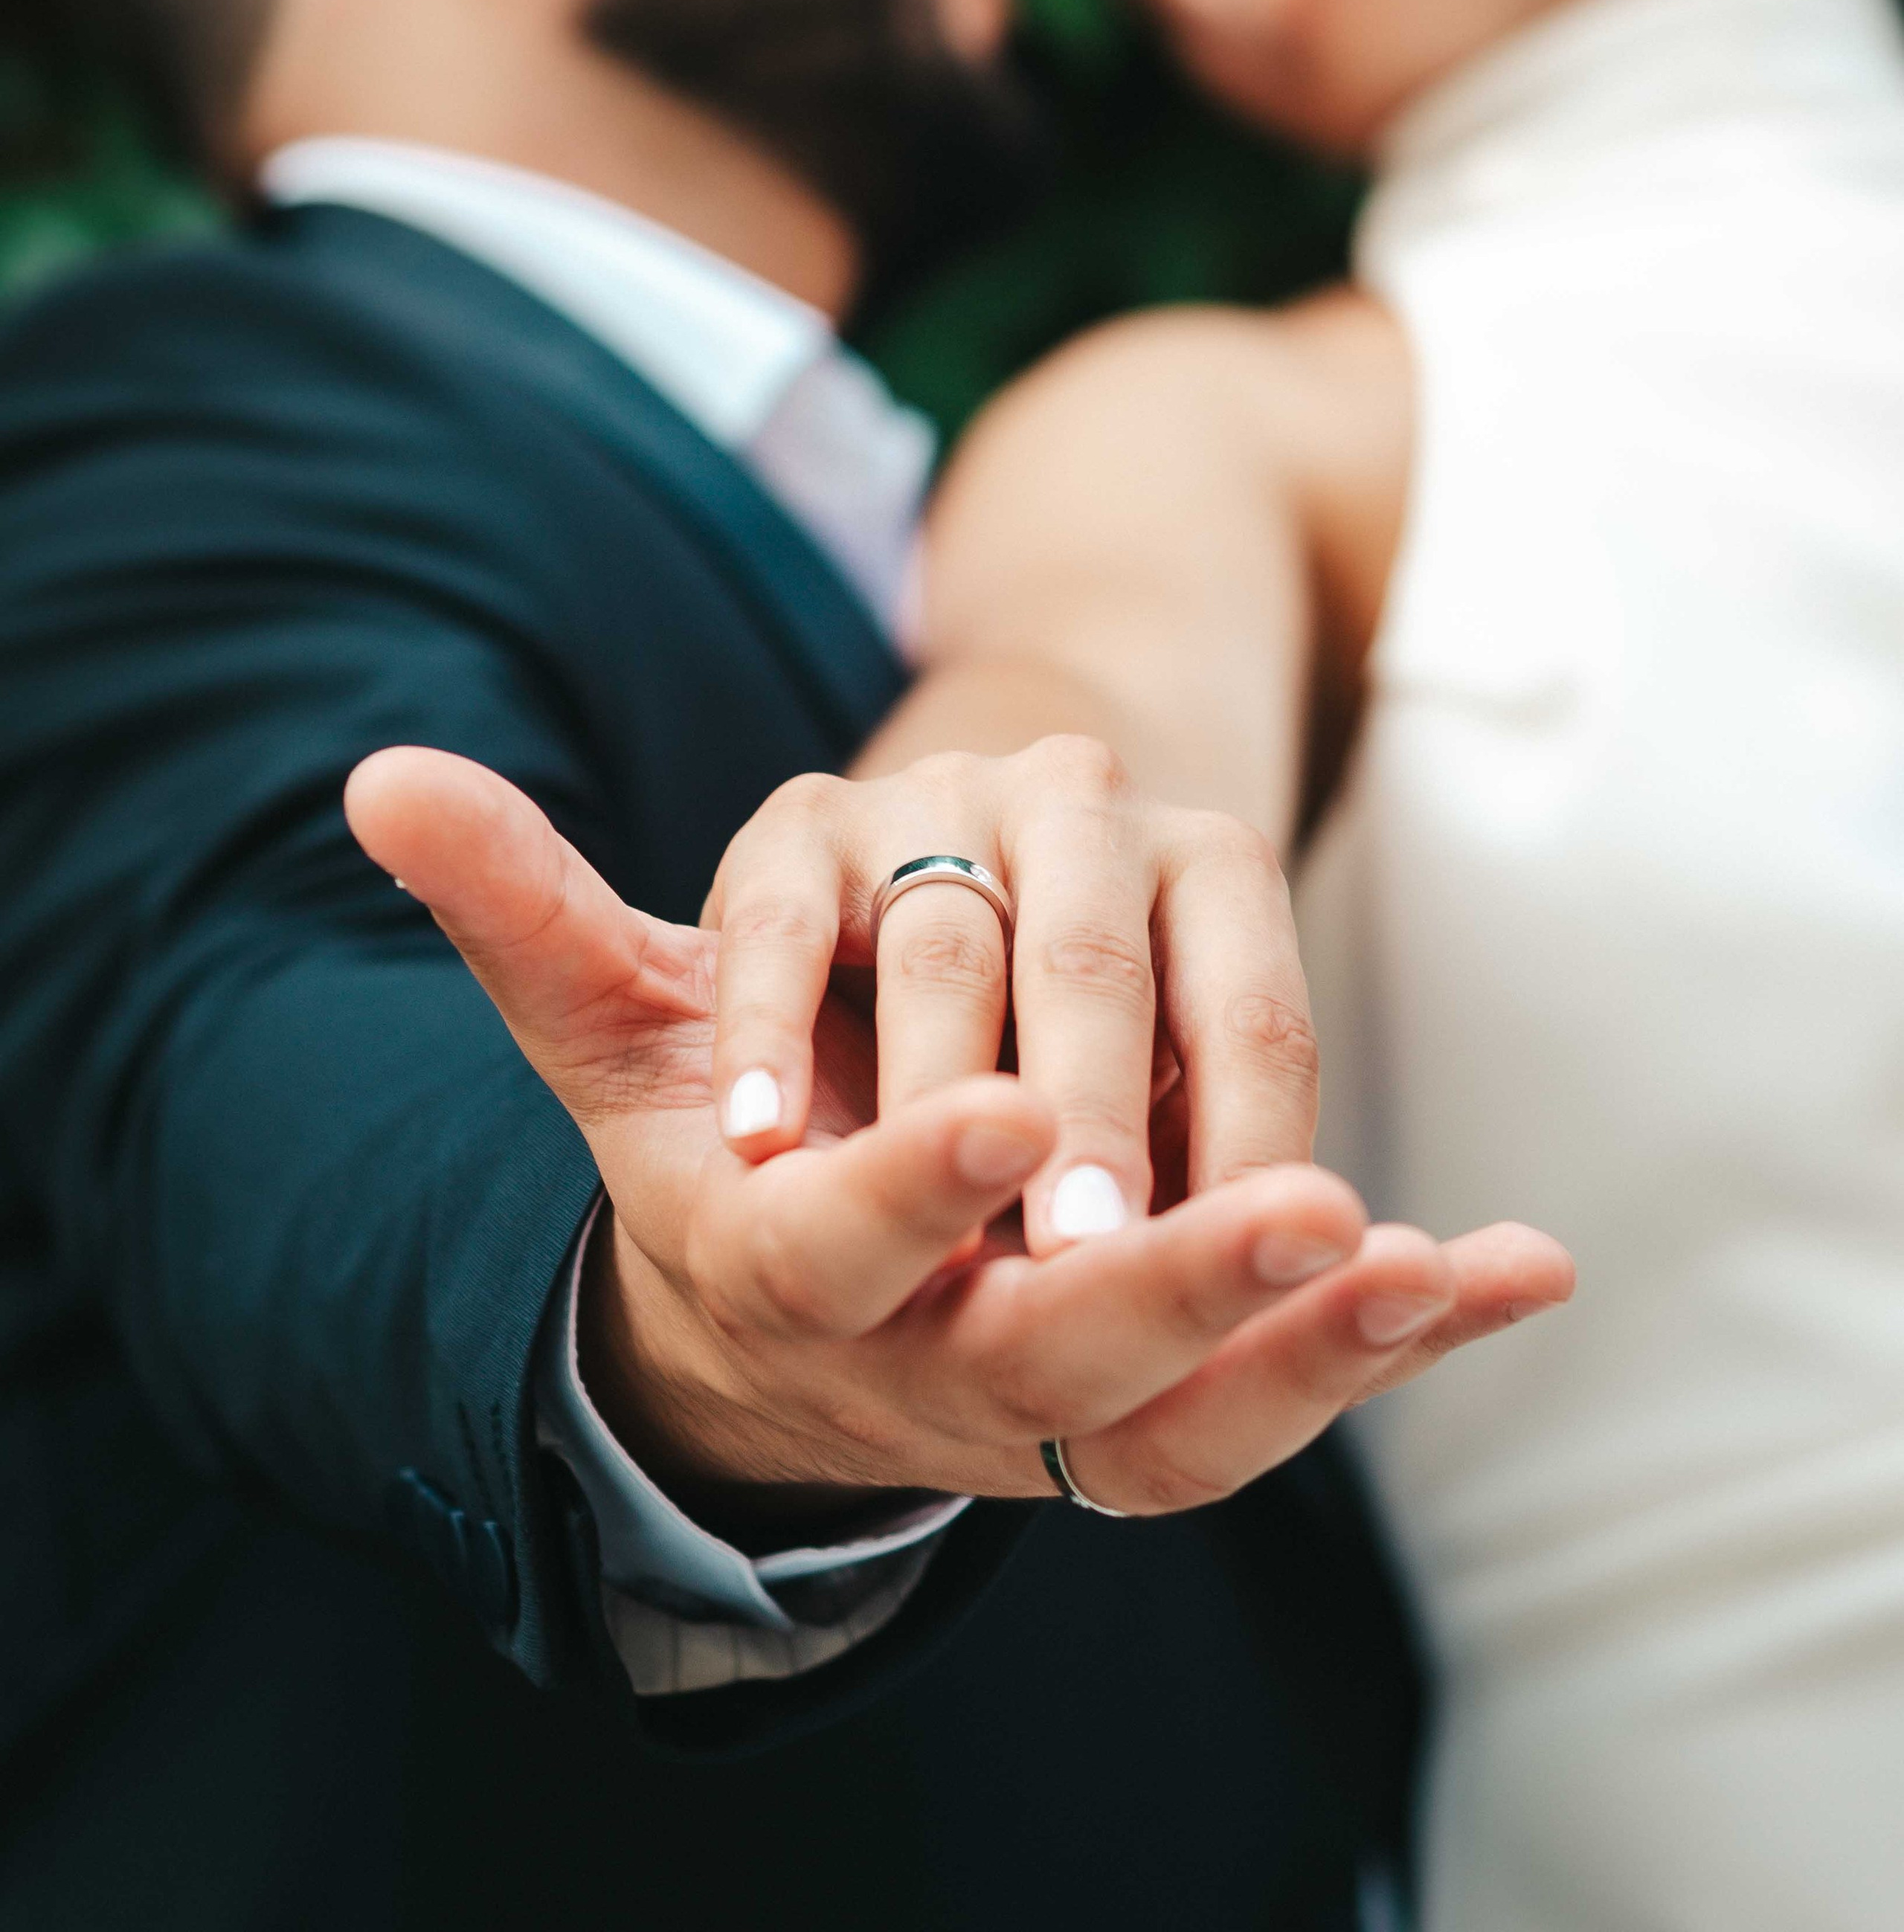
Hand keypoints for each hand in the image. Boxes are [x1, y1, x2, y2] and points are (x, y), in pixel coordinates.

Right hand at [344, 746, 1572, 1518]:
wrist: (793, 1320)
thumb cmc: (711, 1137)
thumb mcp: (608, 1030)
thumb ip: (519, 911)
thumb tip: (377, 774)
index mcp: (782, 1264)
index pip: (843, 1240)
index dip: (915, 1178)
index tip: (996, 1105)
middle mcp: (915, 1359)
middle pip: (1045, 1358)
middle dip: (1165, 1281)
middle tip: (1297, 1210)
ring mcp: (1048, 1405)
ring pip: (1189, 1406)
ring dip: (1313, 1337)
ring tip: (1429, 1262)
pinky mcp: (1156, 1411)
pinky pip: (1283, 1399)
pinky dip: (1391, 1344)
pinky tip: (1515, 1267)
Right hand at [705, 735, 1327, 1253]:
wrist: (894, 921)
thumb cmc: (1056, 1059)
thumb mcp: (1150, 1101)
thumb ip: (1222, 1169)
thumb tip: (1334, 1296)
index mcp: (1210, 869)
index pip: (1253, 1019)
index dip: (1251, 1144)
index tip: (1251, 1267)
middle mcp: (1083, 806)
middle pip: (1096, 970)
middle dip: (1096, 1117)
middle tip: (1090, 1250)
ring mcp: (937, 801)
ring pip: (949, 952)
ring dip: (942, 1093)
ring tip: (939, 1230)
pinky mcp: (806, 819)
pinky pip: (784, 922)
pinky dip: (771, 1029)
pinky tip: (769, 1140)